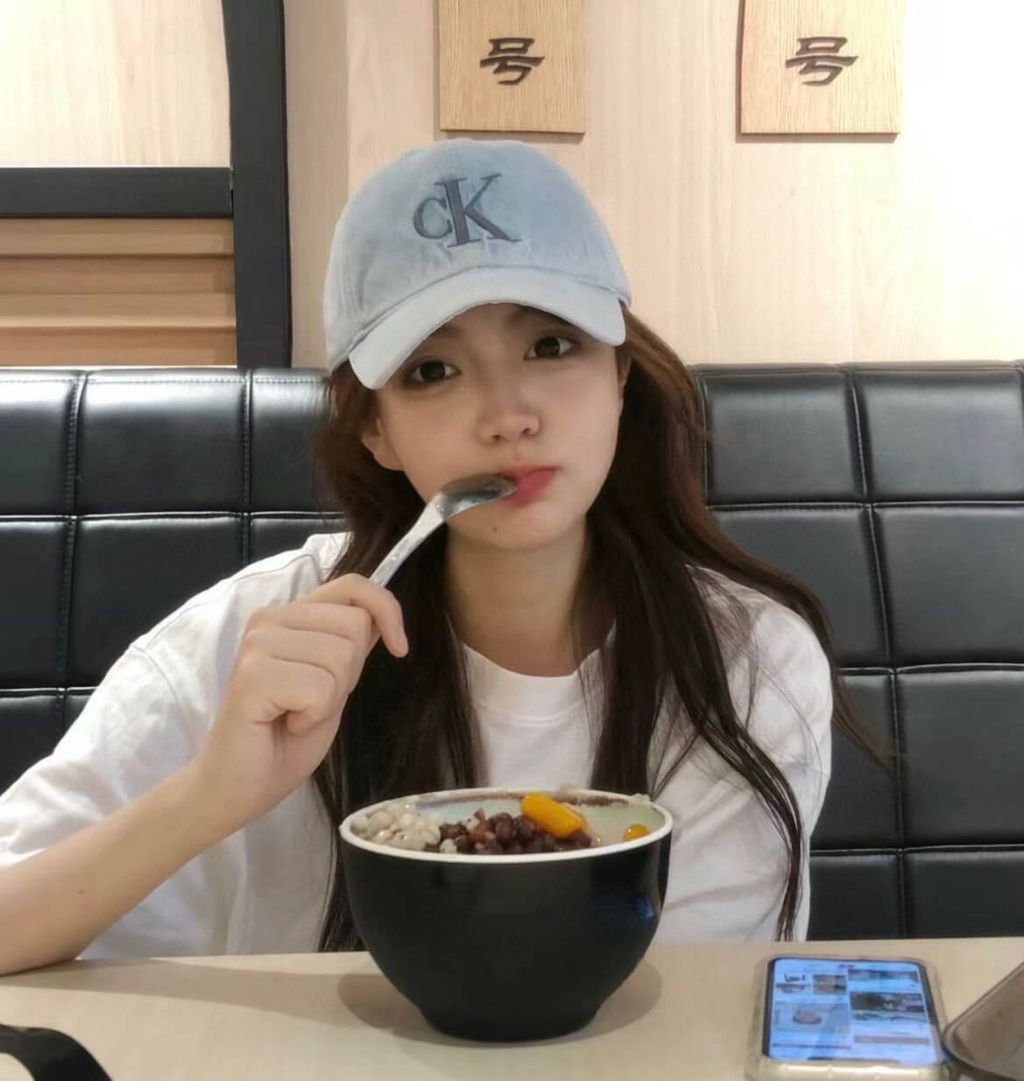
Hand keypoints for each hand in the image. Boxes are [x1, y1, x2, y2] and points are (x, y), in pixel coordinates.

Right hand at [186, 574, 407, 835]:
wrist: (239, 786)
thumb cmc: (285, 739)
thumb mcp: (334, 683)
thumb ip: (349, 645)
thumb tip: (380, 614)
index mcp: (288, 615)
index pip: (353, 586)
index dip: (386, 611)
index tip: (399, 648)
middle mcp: (268, 619)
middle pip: (354, 625)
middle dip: (349, 674)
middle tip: (311, 702)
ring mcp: (258, 644)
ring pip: (341, 657)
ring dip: (330, 699)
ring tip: (295, 713)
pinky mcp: (252, 676)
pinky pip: (320, 688)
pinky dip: (314, 716)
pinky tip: (286, 724)